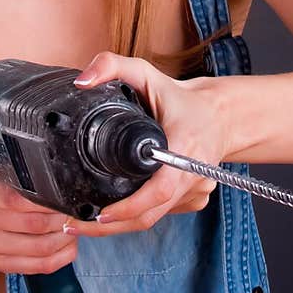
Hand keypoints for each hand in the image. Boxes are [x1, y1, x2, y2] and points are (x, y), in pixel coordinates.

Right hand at [0, 164, 101, 274]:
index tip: (64, 200)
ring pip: (38, 248)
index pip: (15, 198)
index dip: (46, 202)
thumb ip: (18, 172)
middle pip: (31, 224)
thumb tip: (57, 179)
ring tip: (73, 229)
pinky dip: (59, 258)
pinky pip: (36, 266)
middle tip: (74, 214)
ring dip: (63, 239)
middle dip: (60, 220)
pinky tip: (67, 247)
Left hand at [73, 51, 230, 232]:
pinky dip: (136, 218)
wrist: (219, 115)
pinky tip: (112, 216)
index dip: (129, 208)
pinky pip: (162, 215)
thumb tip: (82, 81)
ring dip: (120, 226)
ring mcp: (195, 191)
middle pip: (150, 216)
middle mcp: (193, 175)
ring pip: (154, 219)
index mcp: (185, 148)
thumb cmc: (181, 98)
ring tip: (83, 224)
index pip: (160, 189)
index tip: (99, 214)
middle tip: (73, 225)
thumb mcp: (147, 73)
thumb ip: (113, 66)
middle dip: (110, 226)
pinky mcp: (194, 199)